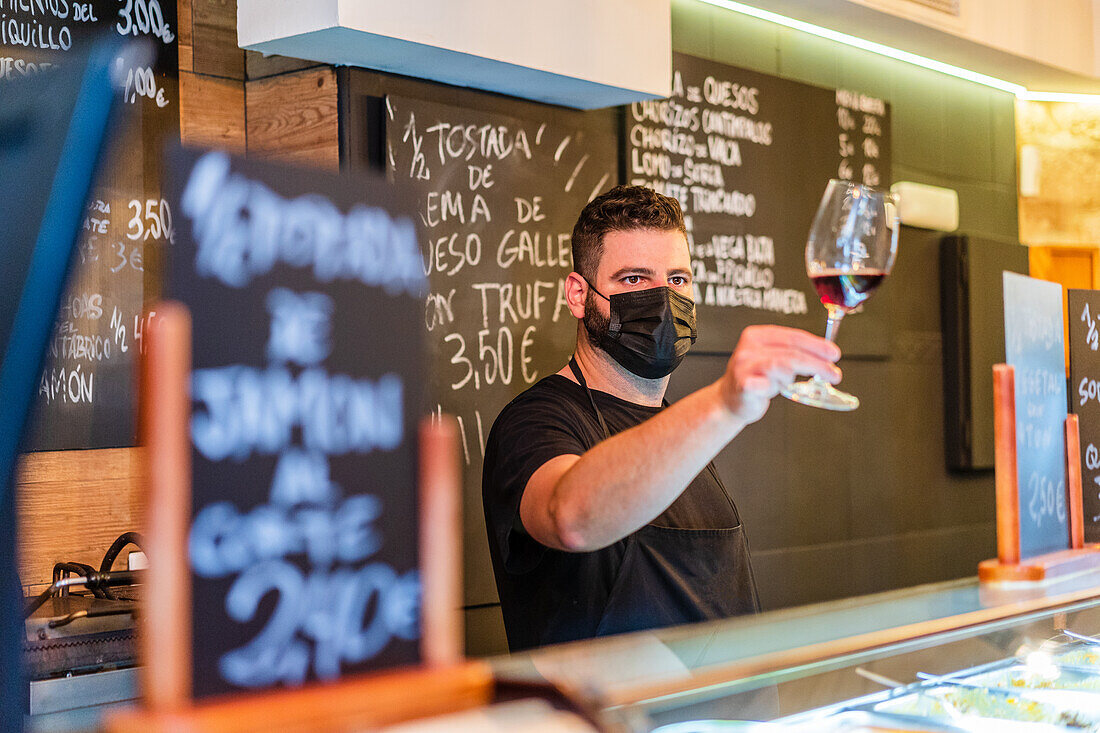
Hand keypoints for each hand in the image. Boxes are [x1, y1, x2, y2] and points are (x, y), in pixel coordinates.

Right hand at [718, 325, 842, 422]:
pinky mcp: (743, 385)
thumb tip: (826, 354)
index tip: (833, 353)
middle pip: (791, 352)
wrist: (729, 399)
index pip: (793, 336)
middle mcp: (748, 348)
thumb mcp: (773, 359)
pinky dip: (774, 387)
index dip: (816, 345)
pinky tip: (777, 389)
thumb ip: (793, 352)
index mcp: (756, 336)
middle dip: (816, 362)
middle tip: (832, 372)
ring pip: (781, 366)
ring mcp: (744, 366)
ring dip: (795, 377)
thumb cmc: (755, 378)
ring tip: (802, 383)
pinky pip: (765, 385)